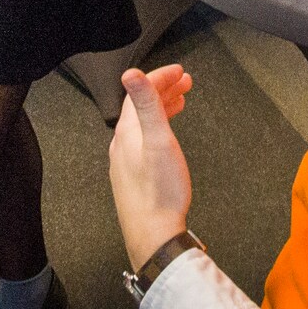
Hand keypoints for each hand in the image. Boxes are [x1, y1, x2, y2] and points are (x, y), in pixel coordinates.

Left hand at [110, 66, 196, 268]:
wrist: (154, 236)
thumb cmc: (160, 193)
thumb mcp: (158, 141)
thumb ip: (145, 104)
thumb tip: (130, 73)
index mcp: (127, 133)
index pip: (140, 93)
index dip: (161, 77)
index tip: (180, 72)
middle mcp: (122, 145)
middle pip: (141, 107)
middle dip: (163, 90)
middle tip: (185, 82)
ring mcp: (126, 162)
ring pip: (142, 125)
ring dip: (161, 108)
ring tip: (180, 102)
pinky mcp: (133, 177)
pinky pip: (143, 141)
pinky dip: (157, 129)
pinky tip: (166, 137)